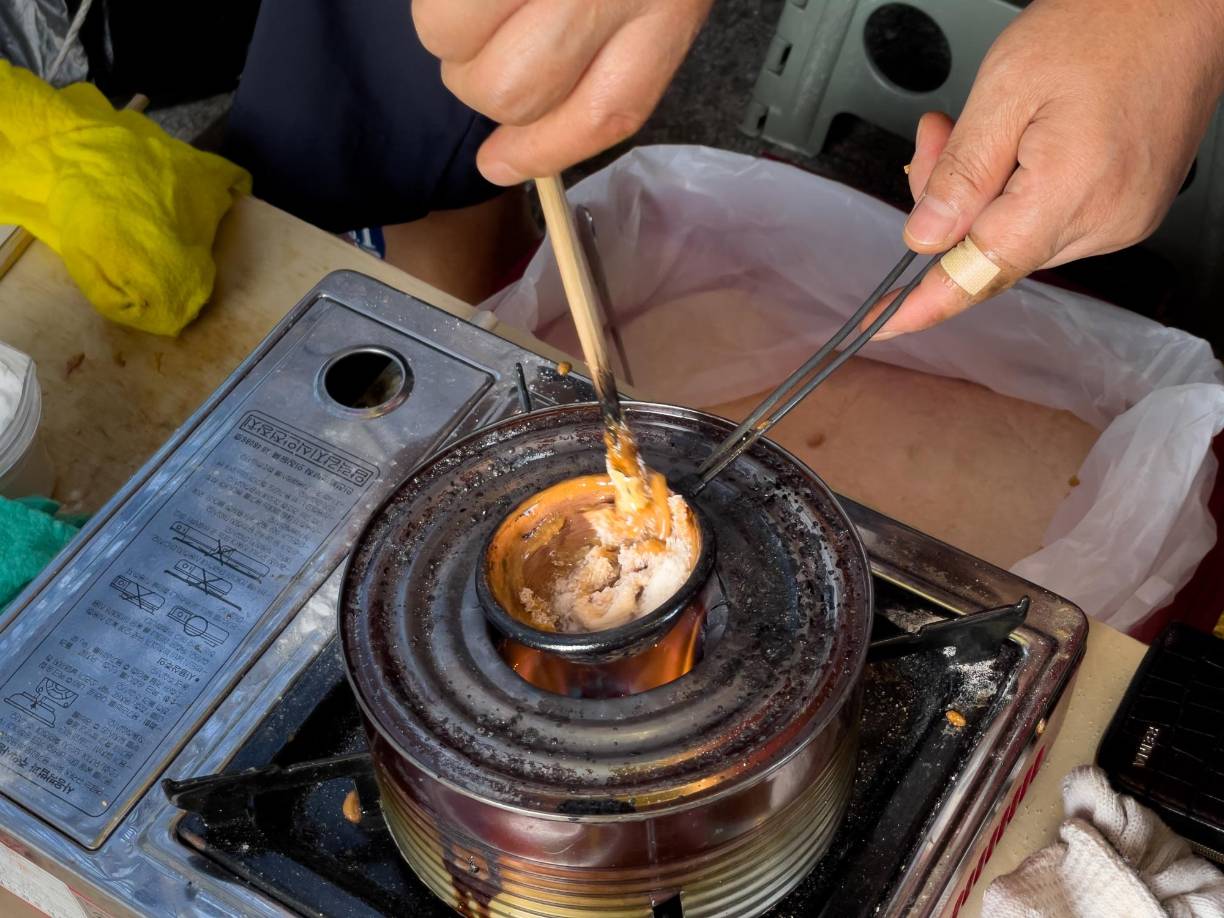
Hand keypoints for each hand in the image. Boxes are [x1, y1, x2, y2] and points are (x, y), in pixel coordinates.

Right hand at [412, 0, 713, 184]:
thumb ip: (609, 58)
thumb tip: (516, 142)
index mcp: (668, 9)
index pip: (604, 114)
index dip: (542, 153)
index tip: (499, 164)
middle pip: (517, 90)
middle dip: (484, 87)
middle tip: (492, 51)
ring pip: (463, 50)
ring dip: (453, 42)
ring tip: (474, 11)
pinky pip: (439, 9)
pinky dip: (440, 10)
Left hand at [869, 0, 1223, 338]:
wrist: (1182, 4)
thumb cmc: (1109, 25)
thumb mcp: (1006, 89)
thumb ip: (960, 174)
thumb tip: (924, 238)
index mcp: (1071, 192)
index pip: (980, 274)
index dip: (925, 303)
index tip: (883, 324)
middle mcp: (1105, 220)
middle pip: (990, 251)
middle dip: (949, 205)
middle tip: (937, 136)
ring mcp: (1123, 219)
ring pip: (1016, 236)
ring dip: (984, 192)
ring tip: (994, 125)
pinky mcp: (1129, 209)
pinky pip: (1049, 221)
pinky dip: (1019, 190)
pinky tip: (1024, 143)